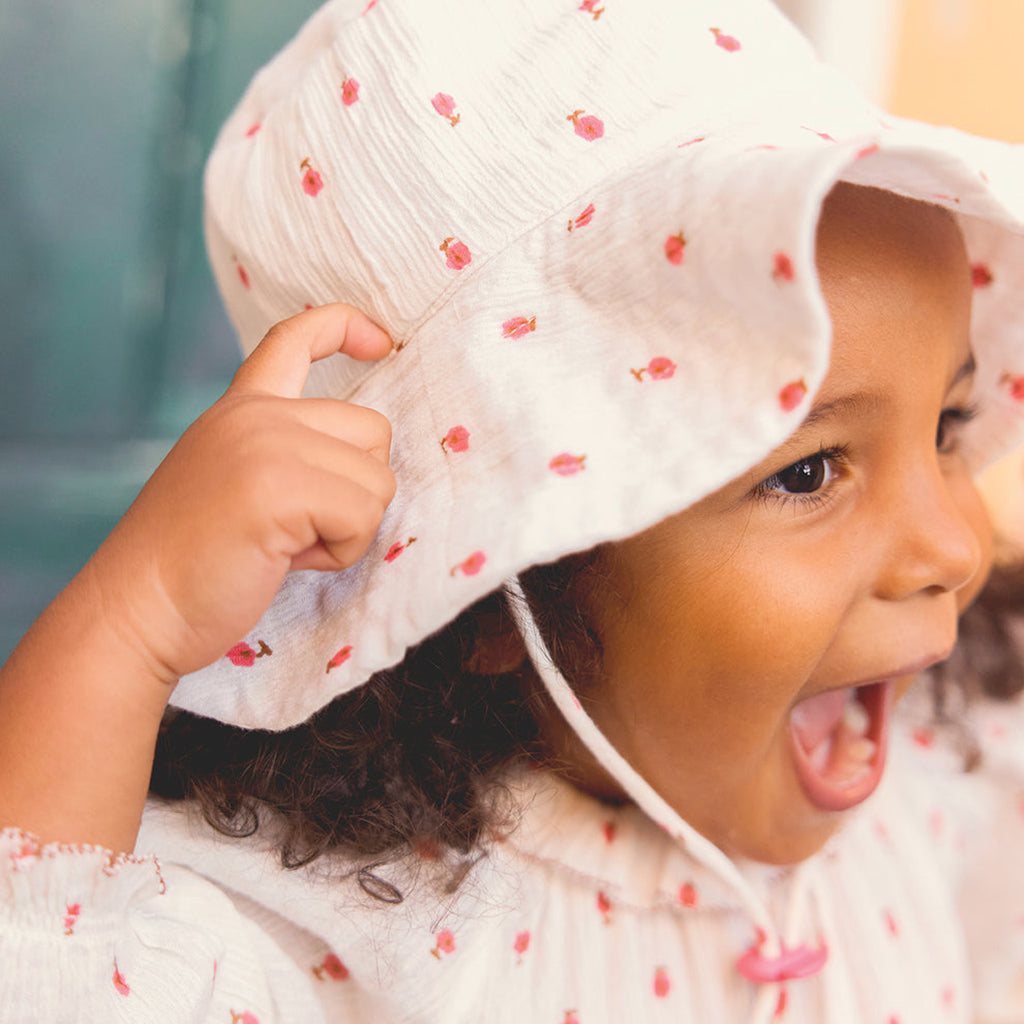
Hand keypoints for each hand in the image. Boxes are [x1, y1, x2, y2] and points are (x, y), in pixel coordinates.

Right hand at [88, 303, 395, 682]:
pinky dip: (341, 551)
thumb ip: (286, 452)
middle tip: (297, 528)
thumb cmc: (192, 565)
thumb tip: (367, 460)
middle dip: (356, 490)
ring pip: (378, 480)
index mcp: (240, 408)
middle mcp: (255, 414)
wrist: (136, 612)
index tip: (382, 341)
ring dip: (348, 528)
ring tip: (287, 546)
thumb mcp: (235, 482)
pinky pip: (363, 516)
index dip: (347, 326)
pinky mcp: (280, 487)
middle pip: (374, 430)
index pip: (297, 336)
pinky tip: (288, 560)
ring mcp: (267, 444)